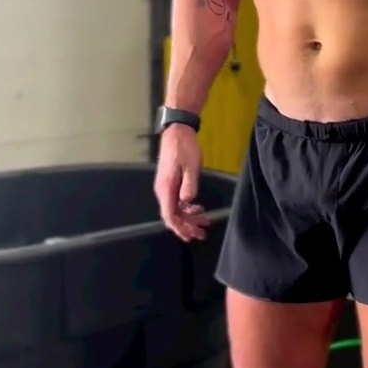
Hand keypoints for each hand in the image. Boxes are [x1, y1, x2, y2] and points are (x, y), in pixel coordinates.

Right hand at [153, 125, 210, 242]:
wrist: (177, 132)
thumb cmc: (184, 148)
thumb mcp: (190, 165)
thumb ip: (189, 184)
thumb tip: (187, 202)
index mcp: (166, 188)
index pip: (169, 216)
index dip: (180, 228)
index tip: (191, 235)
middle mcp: (163, 190)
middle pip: (172, 216)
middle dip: (187, 226)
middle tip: (202, 233)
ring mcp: (166, 187)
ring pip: (176, 210)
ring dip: (189, 218)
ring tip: (204, 223)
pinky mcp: (170, 183)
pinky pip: (177, 202)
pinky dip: (187, 208)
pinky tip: (198, 209)